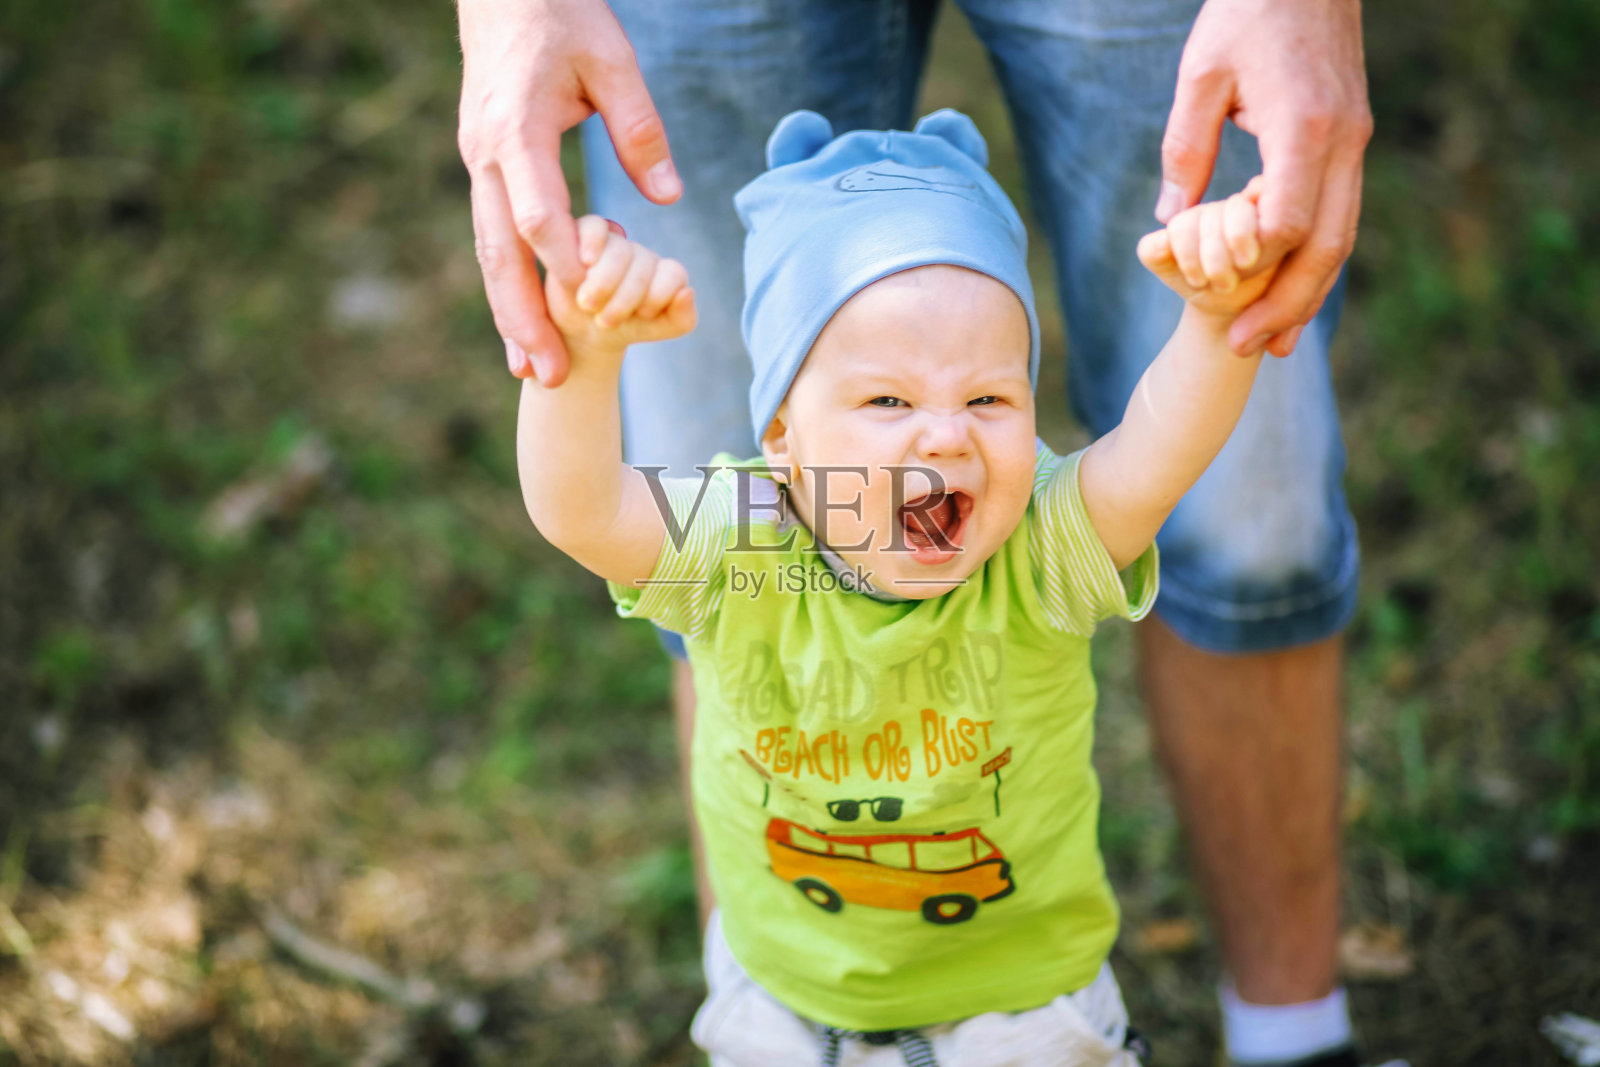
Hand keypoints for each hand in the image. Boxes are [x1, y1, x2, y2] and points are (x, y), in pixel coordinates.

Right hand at [457, 0, 681, 384]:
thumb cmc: (564, 17)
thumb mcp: (613, 61)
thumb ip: (641, 129)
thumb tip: (669, 199)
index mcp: (518, 128)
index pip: (537, 213)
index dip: (564, 266)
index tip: (591, 309)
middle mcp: (487, 154)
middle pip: (500, 251)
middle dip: (523, 318)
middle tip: (546, 374)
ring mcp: (478, 164)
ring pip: (488, 252)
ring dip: (508, 315)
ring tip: (529, 371)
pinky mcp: (483, 169)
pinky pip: (491, 238)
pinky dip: (505, 286)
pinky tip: (521, 328)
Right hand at [544, 216, 696, 355]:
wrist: (581, 331)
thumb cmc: (622, 328)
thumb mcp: (656, 330)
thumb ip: (682, 318)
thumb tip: (688, 292)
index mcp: (664, 273)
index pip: (673, 273)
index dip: (658, 296)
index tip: (642, 316)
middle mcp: (641, 254)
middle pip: (643, 263)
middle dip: (625, 298)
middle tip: (606, 322)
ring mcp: (614, 242)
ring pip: (619, 250)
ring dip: (603, 283)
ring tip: (588, 305)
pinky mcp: (585, 233)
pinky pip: (594, 225)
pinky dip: (592, 242)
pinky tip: (586, 262)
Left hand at [1156, 0, 1371, 355]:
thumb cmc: (1247, 12)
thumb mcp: (1201, 76)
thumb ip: (1185, 152)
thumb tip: (1169, 226)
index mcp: (1305, 127)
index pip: (1289, 222)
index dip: (1255, 265)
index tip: (1220, 291)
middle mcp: (1343, 143)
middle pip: (1327, 248)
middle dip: (1287, 306)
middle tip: (1246, 349)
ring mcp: (1354, 144)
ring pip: (1342, 239)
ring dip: (1308, 296)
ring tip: (1275, 344)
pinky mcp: (1350, 142)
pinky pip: (1340, 217)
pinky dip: (1316, 261)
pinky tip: (1292, 295)